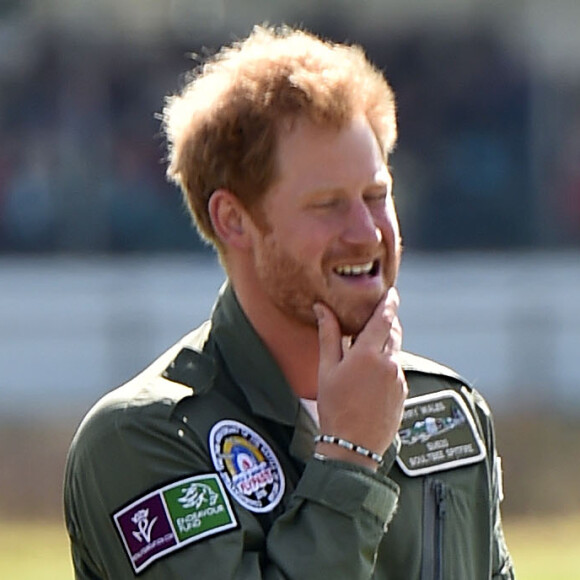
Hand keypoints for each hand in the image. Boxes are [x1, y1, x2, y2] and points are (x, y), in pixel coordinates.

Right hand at [313, 288, 407, 469]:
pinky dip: (387, 362)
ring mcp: (398, 379)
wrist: (353, 446)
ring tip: (368, 347)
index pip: (384, 318)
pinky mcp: (403, 392)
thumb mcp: (327, 369)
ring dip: (386, 343)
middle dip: (388, 320)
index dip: (389, 302)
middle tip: (377, 314)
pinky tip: (371, 374)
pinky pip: (397, 369)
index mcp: (369, 354)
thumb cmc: (335, 408)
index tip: (391, 292)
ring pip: (396, 350)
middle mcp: (389, 363)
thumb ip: (328, 335)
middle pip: (394, 331)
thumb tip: (322, 309)